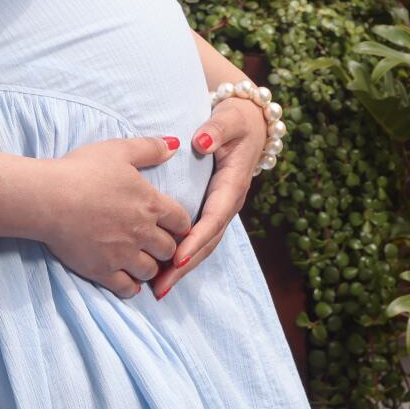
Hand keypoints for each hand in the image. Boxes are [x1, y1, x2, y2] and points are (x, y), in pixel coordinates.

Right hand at [35, 135, 194, 297]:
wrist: (48, 198)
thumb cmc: (81, 171)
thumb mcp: (118, 150)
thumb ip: (149, 148)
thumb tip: (174, 145)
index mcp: (150, 204)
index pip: (182, 222)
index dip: (180, 225)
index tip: (172, 226)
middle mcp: (142, 232)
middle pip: (169, 250)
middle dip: (166, 248)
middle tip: (157, 245)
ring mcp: (123, 255)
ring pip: (151, 271)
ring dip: (150, 267)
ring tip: (141, 261)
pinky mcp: (102, 270)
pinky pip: (127, 288)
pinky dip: (131, 286)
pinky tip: (127, 278)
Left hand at [150, 94, 267, 298]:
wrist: (250, 125)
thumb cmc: (236, 122)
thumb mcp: (229, 120)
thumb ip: (217, 129)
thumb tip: (202, 140)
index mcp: (231, 185)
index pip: (214, 217)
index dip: (196, 238)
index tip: (176, 256)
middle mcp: (228, 203)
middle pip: (207, 241)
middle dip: (185, 265)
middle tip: (160, 286)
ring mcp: (221, 210)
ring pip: (203, 245)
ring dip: (182, 268)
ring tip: (158, 288)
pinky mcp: (212, 212)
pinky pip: (198, 239)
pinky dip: (183, 257)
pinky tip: (163, 271)